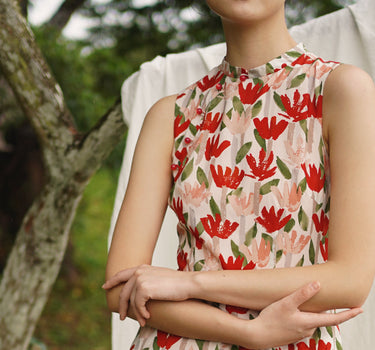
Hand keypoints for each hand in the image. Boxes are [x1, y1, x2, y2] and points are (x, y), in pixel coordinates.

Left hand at [102, 265, 192, 325]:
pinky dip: (142, 313)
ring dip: (136, 313)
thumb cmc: (177, 283)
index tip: (105, 286)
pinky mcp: (143, 288)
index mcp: (142, 268)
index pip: (122, 274)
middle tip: (122, 317)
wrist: (187, 284)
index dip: (112, 280)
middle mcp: (139, 272)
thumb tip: (137, 293)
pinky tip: (147, 317)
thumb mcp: (159, 278)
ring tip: (143, 321)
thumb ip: (146, 281)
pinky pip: (138, 305)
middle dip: (122, 306)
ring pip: (131, 301)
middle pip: (123, 292)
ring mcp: (140, 279)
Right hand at [248, 282, 362, 348]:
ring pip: (310, 320)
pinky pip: (302, 323)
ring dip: (311, 312)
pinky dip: (302, 316)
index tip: (359, 309)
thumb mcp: (286, 303)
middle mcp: (307, 330)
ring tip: (309, 302)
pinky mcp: (291, 334)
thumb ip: (302, 294)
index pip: (334, 318)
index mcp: (309, 322)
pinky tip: (293, 311)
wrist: (257, 335)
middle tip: (329, 299)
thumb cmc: (271, 319)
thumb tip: (318, 284)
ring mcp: (299, 333)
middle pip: (321, 318)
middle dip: (325, 310)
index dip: (348, 314)